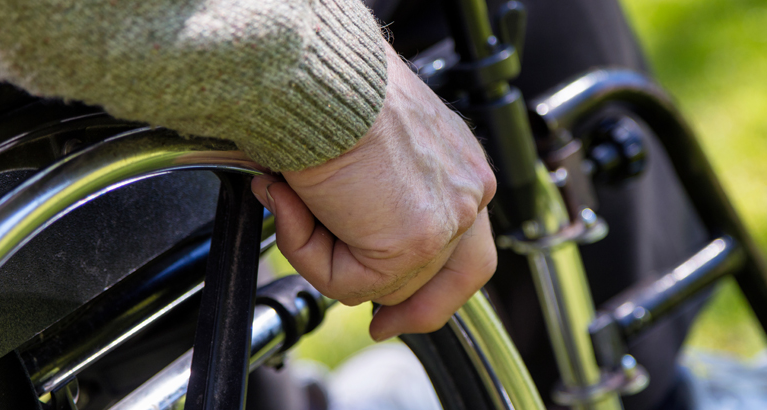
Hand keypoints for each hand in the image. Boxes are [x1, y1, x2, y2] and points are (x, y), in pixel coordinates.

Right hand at [251, 40, 496, 341]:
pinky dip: (311, 254)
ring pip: (387, 284)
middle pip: (453, 278)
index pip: (468, 244)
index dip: (435, 285)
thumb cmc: (333, 91)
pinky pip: (351, 284)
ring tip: (298, 202)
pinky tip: (299, 205)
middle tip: (380, 326)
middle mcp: (468, 191)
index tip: (400, 310)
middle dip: (411, 309)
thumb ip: (373, 197)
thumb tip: (337, 236)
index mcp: (460, 166)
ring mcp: (446, 221)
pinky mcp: (412, 242)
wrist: (320, 78)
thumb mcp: (369, 146)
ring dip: (327, 256)